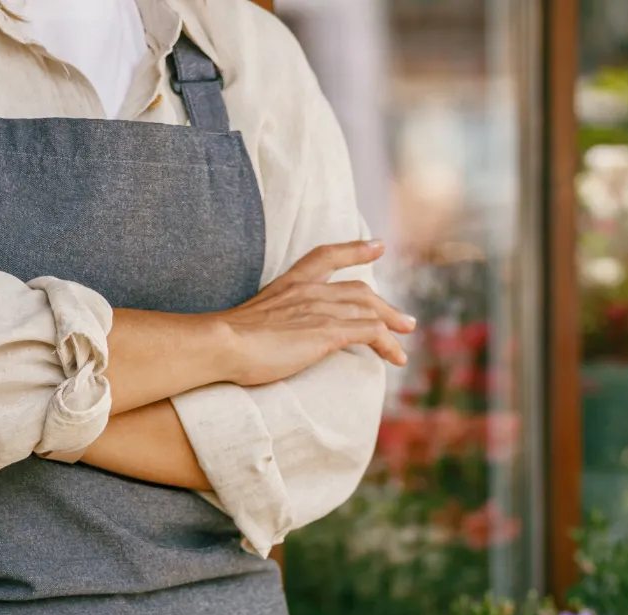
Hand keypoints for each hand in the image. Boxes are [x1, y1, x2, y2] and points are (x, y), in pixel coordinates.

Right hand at [211, 239, 413, 382]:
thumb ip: (269, 322)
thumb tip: (269, 338)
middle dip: (384, 305)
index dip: (355, 249)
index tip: (378, 246)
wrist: (222, 343)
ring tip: (405, 341)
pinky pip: (369, 331)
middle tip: (404, 320)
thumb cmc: (227, 340)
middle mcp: (309, 290)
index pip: (326, 256)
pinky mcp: (328, 330)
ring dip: (392, 327)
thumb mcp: (251, 321)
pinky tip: (396, 356)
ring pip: (369, 311)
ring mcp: (320, 309)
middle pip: (359, 291)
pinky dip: (388, 343)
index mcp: (290, 283)